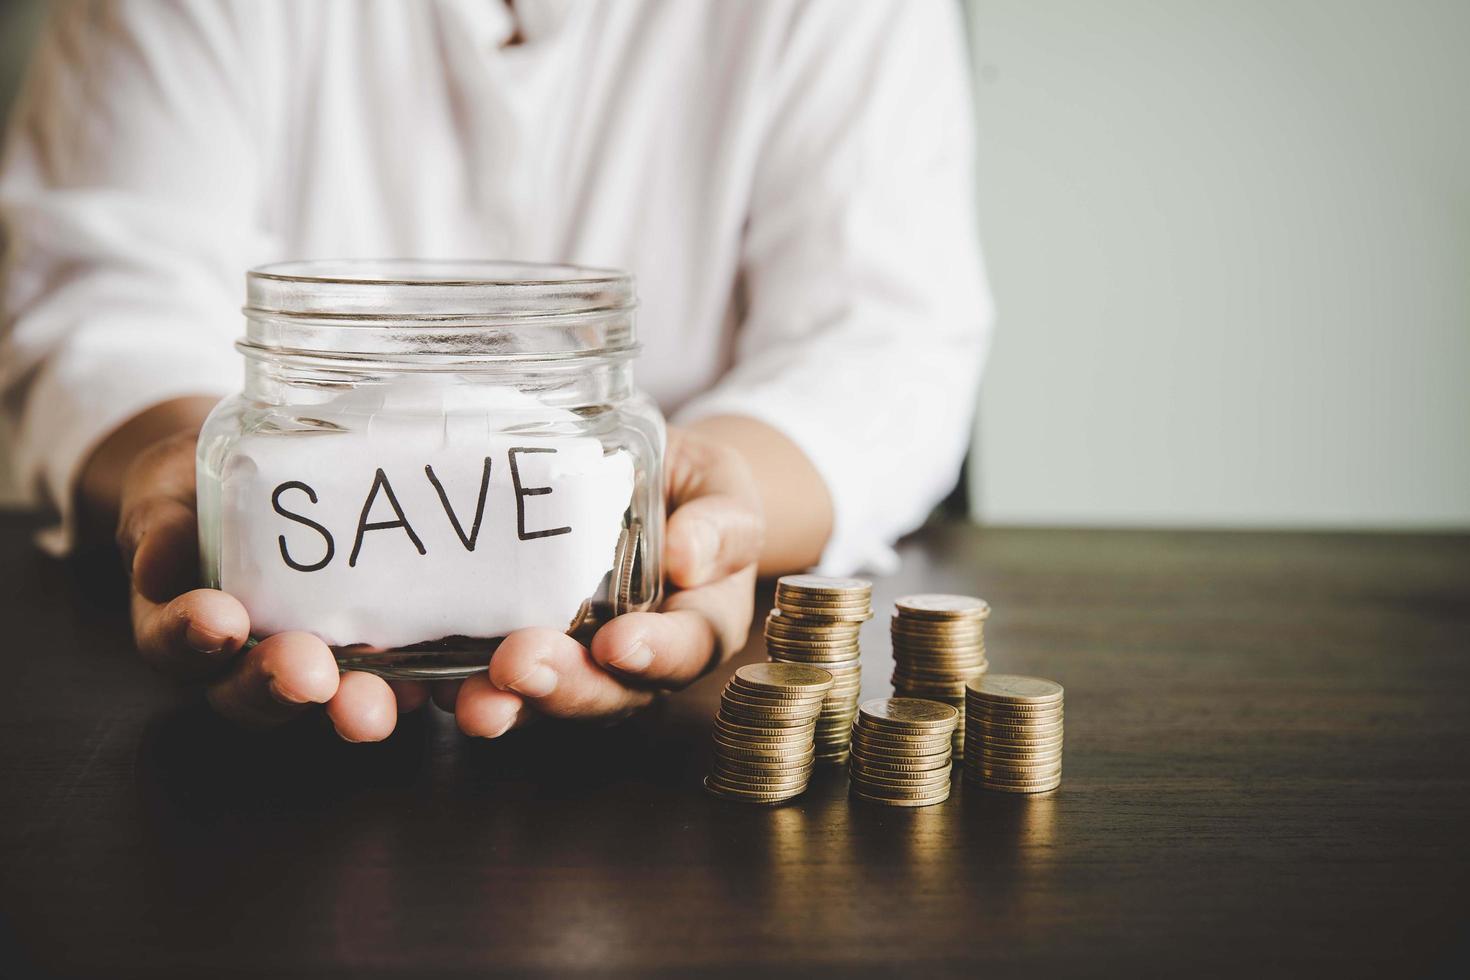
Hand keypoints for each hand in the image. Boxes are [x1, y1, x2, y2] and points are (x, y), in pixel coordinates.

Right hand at [116, 430, 422, 739]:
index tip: (218, 618)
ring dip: (371, 706)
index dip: (194, 640)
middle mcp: (258, 660)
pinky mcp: (401, 649)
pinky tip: (468, 676)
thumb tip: (156, 561)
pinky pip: (423, 676)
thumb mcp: (170, 492)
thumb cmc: (210, 491)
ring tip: (390, 700)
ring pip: (345, 701)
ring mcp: (333, 661)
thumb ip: (160, 524)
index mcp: (193, 627)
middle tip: (310, 674)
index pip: (180, 648)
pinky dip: (449, 682)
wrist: (279, 477)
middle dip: (287, 687)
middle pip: (264, 695)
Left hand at [452, 426, 763, 735]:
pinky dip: (450, 685)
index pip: (686, 650)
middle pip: (608, 693)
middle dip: (563, 687)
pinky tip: (424, 682)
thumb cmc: (690, 491)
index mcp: (698, 625)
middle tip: (523, 665)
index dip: (655, 655)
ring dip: (504, 703)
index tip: (620, 644)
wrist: (641, 482)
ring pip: (543, 700)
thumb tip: (688, 557)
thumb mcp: (722, 490)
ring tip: (472, 698)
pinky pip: (485, 680)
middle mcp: (635, 662)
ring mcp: (574, 663)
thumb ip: (721, 524)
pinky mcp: (516, 653)